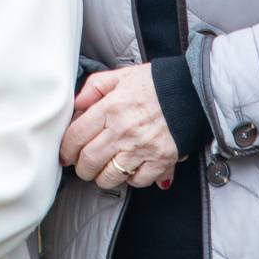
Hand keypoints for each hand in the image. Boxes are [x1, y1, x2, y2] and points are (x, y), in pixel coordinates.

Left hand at [60, 63, 177, 190]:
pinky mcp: (160, 161)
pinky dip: (131, 180)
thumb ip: (93, 88)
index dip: (65, 150)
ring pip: (109, 177)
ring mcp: (142, 148)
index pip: (75, 137)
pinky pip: (137, 182)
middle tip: (83, 165)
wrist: (193, 90)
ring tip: (105, 169)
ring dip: (102, 177)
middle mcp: (123, 130)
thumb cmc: (156, 83)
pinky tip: (131, 168)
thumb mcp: (120, 76)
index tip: (65, 155)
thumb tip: (75, 106)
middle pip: (88, 162)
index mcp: (110, 108)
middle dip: (81, 168)